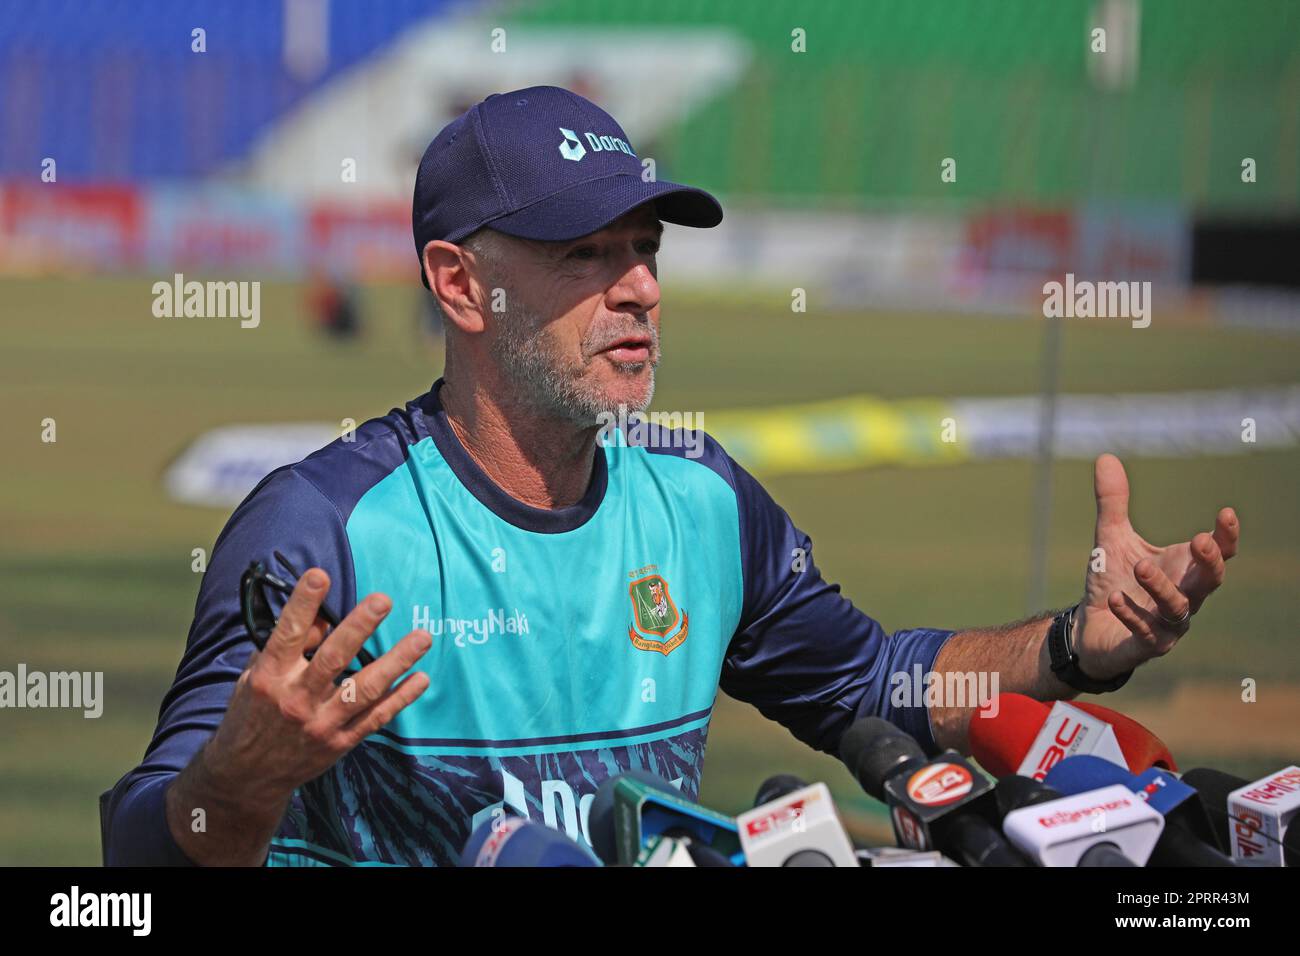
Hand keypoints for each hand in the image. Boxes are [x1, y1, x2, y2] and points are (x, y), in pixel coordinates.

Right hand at [205, 568, 431, 803]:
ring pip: (365, 689)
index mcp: (271, 677)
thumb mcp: (257, 676)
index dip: (303, 604)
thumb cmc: (253, 713)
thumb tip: (324, 617)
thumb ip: (289, 648)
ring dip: (397, 661)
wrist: (247, 775)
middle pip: (333, 659)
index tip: (320, 575)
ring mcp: (321, 723)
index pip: (287, 634)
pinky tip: (421, 677)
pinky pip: (376, 717)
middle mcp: (296, 699)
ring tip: (423, 637)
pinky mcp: (340, 742)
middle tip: (383, 600)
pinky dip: (401, 698)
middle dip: (359, 627)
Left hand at [1074, 454, 1238, 679]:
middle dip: (1209, 562)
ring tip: (1140, 566)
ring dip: (1162, 586)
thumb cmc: (1112, 580)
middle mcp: (1184, 595)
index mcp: (1183, 568)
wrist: (1089, 627)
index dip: (1227, 536)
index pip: (1218, 553)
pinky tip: (1114, 598)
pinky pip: (1146, 632)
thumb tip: (1105, 457)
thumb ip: (1113, 503)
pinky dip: (1132, 615)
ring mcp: (1169, 624)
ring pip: (1178, 607)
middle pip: (1210, 582)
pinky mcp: (1147, 645)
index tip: (1226, 513)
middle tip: (1199, 540)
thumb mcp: (1111, 537)